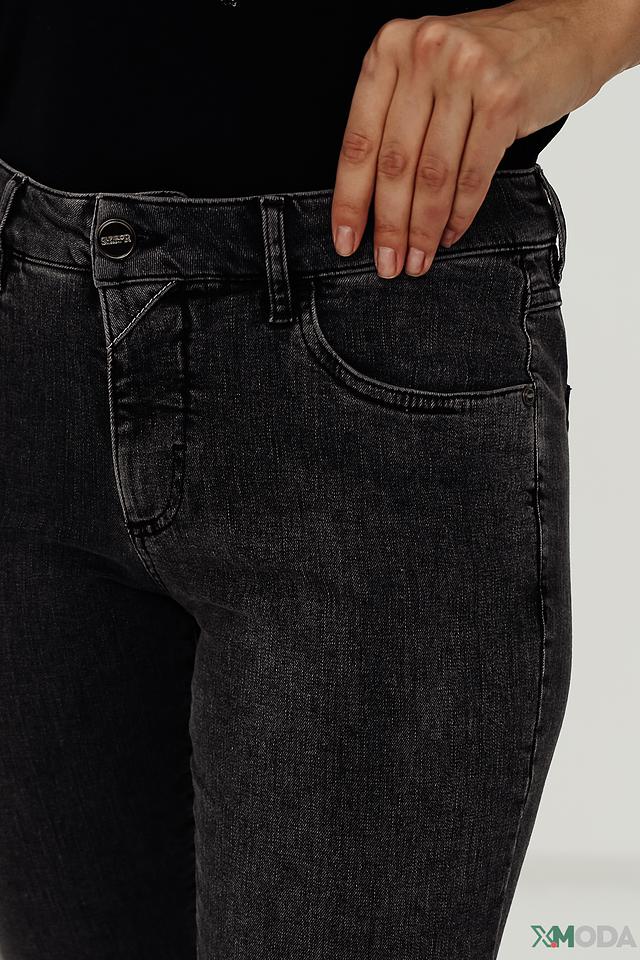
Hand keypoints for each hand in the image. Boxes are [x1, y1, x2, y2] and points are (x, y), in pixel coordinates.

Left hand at [331, 2, 590, 278]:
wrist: (565, 28)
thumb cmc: (487, 60)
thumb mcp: (428, 72)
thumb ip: (396, 117)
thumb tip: (370, 202)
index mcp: (391, 48)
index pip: (360, 140)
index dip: (350, 199)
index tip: (345, 241)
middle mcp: (425, 54)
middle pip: (396, 163)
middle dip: (389, 225)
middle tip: (387, 264)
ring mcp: (467, 74)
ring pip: (433, 175)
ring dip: (423, 229)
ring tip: (417, 261)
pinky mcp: (505, 99)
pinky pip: (473, 175)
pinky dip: (460, 214)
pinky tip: (450, 235)